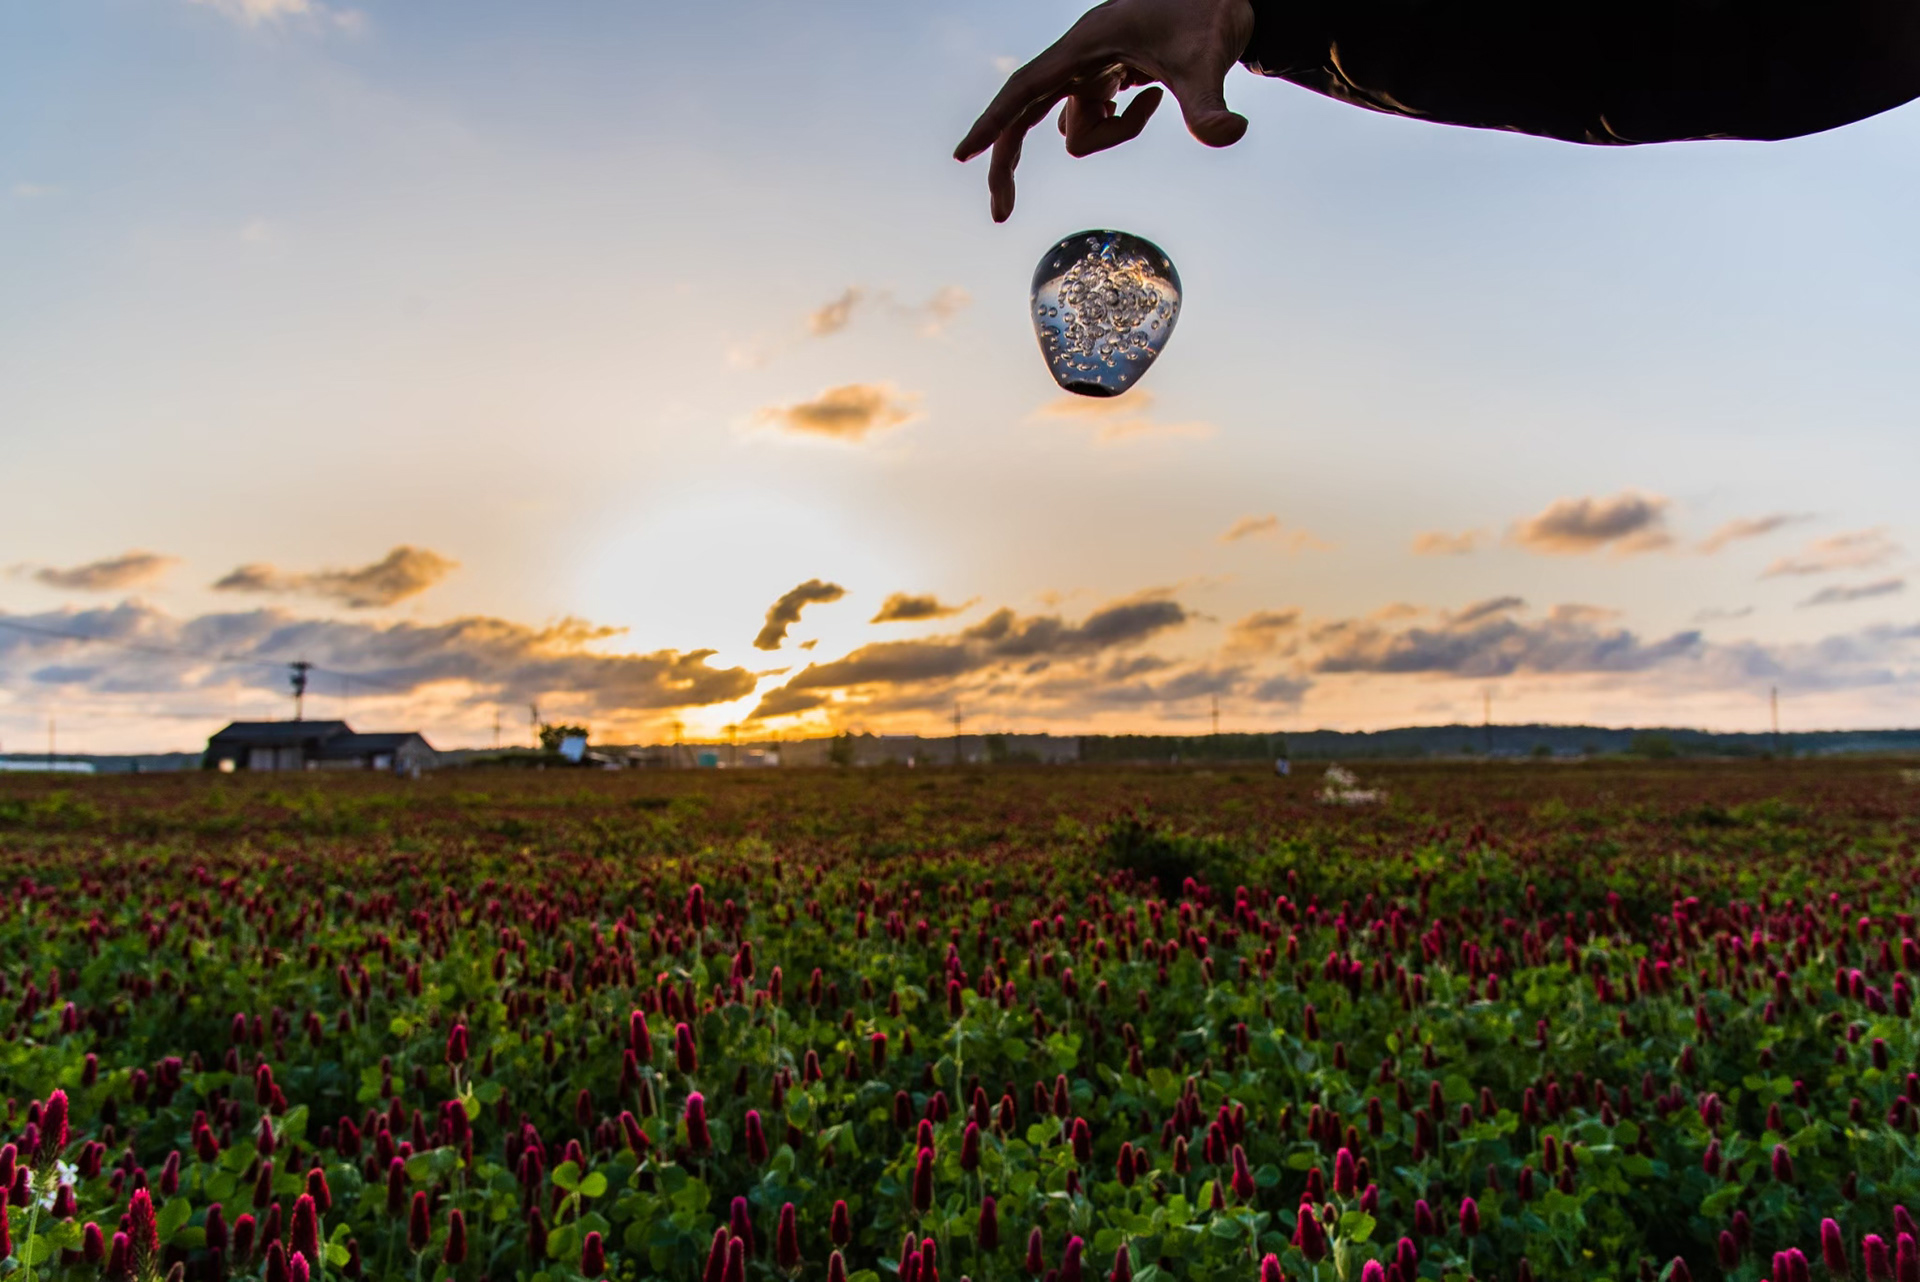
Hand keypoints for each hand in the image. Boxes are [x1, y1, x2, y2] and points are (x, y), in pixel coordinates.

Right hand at [953, 0, 1256, 221]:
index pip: (1025, 88)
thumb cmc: (1210, 16)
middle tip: (1002, 216)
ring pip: (1077, 129)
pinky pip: (1096, 123)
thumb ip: (1209, 104)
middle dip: (1010, 162)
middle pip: (1024, 116)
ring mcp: (1084, 70)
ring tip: (1157, 95)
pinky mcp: (1098, 80)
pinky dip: (1121, 126)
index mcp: (1085, 45)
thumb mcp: (1209, 59)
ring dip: (1115, 133)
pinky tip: (1152, 94)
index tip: (962, 154)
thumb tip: (1230, 133)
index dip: (993, 122)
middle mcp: (1075, 58)